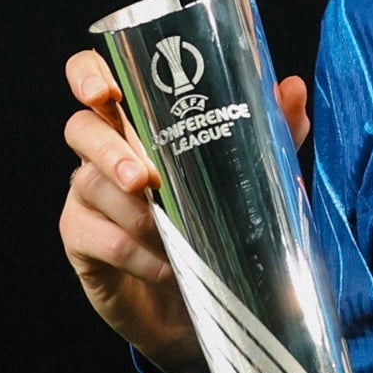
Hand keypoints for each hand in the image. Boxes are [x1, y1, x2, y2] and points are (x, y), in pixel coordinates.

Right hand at [57, 49, 310, 372]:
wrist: (190, 297)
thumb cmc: (213, 216)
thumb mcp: (249, 168)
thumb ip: (269, 128)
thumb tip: (292, 88)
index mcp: (134, 121)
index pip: (92, 78)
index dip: (87, 76)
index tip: (104, 92)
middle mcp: (101, 151)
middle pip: (81, 130)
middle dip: (109, 152)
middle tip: (142, 179)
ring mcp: (85, 196)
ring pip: (92, 187)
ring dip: (134, 213)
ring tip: (170, 233)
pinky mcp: (80, 240)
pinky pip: (101, 240)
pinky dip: (136, 254)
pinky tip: (165, 266)